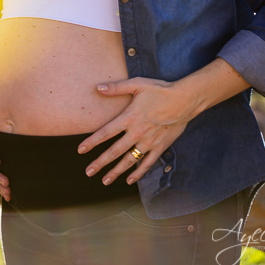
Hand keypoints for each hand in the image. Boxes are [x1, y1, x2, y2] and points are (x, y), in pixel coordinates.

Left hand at [77, 77, 197, 185]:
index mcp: (129, 117)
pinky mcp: (160, 147)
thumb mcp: (137, 84)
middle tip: (88, 171)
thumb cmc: (159, 90)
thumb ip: (117, 88)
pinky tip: (129, 180)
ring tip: (104, 181)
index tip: (80, 150)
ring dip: (116, 171)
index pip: (106, 132)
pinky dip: (138, 173)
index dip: (92, 142)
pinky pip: (147, 163)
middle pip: (114, 151)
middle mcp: (136, 132)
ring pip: (129, 160)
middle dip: (100, 163)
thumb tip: (98, 87)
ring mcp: (148, 142)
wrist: (184, 100)